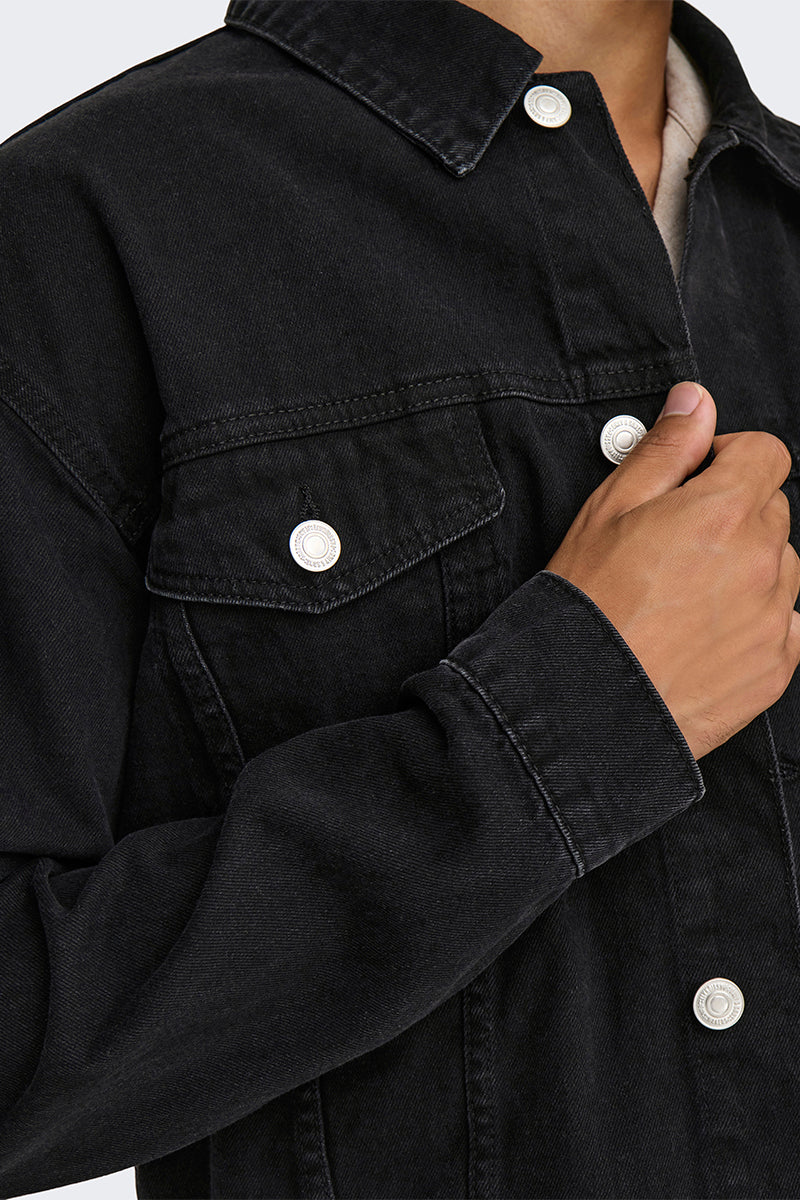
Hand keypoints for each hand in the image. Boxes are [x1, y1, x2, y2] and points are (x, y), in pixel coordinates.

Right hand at [544, 382, 799, 759]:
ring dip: (746, 569)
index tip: (696, 483)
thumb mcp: (609, 510)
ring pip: (781, 568)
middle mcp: (764, 560)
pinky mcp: (776, 666)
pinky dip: (753, 622)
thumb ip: (665, 449)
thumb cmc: (588, 606)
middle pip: (773, 510)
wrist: (584, 704)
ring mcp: (776, 617)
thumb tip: (695, 401)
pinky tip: (701, 635)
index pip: (767, 454)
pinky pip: (784, 625)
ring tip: (684, 598)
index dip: (729, 460)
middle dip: (734, 516)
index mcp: (725, 511)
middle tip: (675, 547)